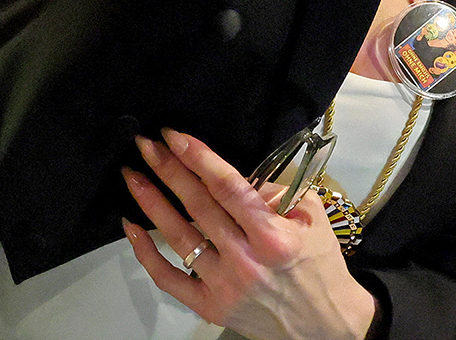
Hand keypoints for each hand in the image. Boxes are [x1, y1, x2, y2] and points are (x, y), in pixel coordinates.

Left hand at [122, 130, 376, 339]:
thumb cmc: (320, 263)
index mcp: (273, 236)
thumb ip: (274, 191)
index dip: (198, 158)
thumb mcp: (312, 215)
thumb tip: (235, 174)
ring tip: (133, 175)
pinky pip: (169, 279)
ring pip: (179, 237)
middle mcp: (246, 261)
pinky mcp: (211, 308)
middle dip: (168, 170)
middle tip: (146, 144)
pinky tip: (131, 226)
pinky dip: (146, 253)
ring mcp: (224, 287)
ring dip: (151, 202)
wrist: (324, 324)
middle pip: (198, 206)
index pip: (227, 187)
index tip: (174, 135)